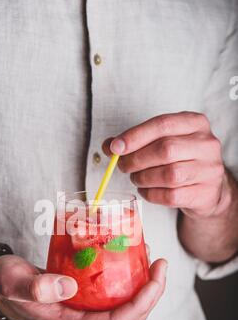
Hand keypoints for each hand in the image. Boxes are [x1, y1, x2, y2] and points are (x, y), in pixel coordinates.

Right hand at [0, 254, 166, 319]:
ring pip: (125, 307)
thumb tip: (69, 287)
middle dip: (152, 294)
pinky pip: (113, 295)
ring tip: (152, 260)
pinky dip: (128, 280)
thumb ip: (38, 287)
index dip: (143, 302)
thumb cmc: (5, 284)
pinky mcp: (84, 300)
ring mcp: (84, 312)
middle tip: (161, 264)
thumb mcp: (16, 283)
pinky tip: (130, 259)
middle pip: (129, 317)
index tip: (156, 276)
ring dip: (144, 288)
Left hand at [103, 112, 227, 218]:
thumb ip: (137, 140)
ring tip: (136, 178)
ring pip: (169, 175)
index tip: (115, 147)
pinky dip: (151, 194)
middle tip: (123, 166)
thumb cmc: (181, 161)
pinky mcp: (204, 193)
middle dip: (136, 160)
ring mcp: (209, 170)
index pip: (162, 124)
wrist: (207, 189)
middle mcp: (207, 144)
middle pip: (165, 149)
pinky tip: (146, 190)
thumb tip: (110, 146)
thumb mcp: (163, 142)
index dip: (135, 136)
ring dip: (143, 178)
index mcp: (196, 123)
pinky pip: (171, 196)